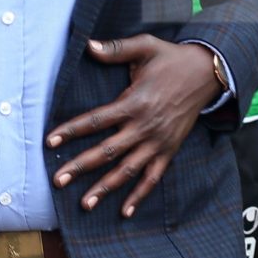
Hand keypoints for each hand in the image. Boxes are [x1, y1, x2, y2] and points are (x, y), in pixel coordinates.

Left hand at [45, 37, 223, 216]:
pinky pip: (153, 177)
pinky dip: (140, 195)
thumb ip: (115, 49)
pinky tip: (125, 211)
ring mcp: (158, 142)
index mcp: (134, 102)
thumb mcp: (145, 47)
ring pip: (127, 170)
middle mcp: (144, 126)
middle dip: (80, 166)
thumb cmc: (171, 59)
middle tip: (58, 180)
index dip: (72, 130)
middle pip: (107, 151)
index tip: (50, 141)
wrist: (207, 73)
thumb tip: (89, 45)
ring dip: (106, 188)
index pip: (96, 120)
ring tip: (85, 204)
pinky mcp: (169, 150)